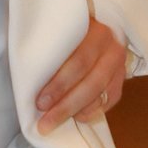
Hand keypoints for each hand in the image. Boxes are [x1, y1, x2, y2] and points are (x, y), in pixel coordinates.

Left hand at [34, 16, 127, 131]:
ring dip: (77, 111)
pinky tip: (77, 117)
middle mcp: (111, 46)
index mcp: (94, 30)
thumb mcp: (58, 30)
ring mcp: (119, 63)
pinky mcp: (121, 76)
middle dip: (66, 105)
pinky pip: (111, 98)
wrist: (91, 26)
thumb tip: (27, 77)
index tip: (40, 102)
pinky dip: (93, 111)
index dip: (60, 85)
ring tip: (56, 122)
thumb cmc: (65, 31)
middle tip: (45, 121)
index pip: (80, 61)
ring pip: (101, 93)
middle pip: (91, 82)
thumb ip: (48, 46)